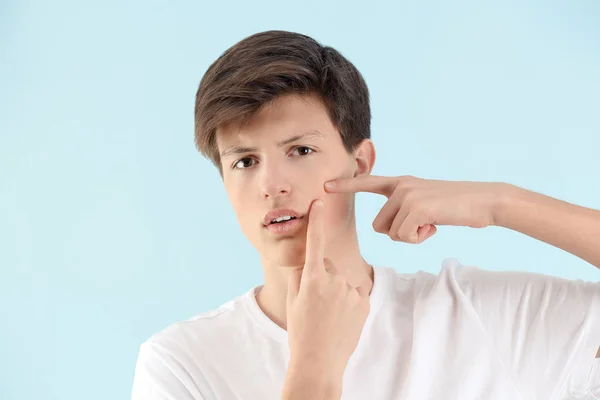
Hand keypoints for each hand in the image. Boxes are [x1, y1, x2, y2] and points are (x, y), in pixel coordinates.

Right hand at [285, 199, 370, 381]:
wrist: (319, 360)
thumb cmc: (300, 330)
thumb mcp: (293, 300)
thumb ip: (299, 276)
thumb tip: (306, 263)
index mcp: (312, 278)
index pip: (315, 242)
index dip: (317, 221)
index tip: (319, 201)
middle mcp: (333, 280)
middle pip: (328, 266)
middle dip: (322, 276)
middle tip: (315, 302)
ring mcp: (350, 291)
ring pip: (342, 279)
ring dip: (336, 290)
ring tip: (328, 314)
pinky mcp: (364, 301)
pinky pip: (354, 291)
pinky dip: (348, 299)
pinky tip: (341, 317)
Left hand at [325, 175, 503, 243]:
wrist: (484, 201)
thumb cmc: (456, 207)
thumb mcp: (425, 203)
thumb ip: (405, 209)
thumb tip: (390, 229)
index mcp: (401, 182)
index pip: (368, 182)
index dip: (346, 185)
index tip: (325, 185)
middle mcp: (401, 185)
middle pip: (378, 225)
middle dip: (398, 234)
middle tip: (423, 226)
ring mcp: (408, 195)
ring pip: (390, 233)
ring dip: (410, 237)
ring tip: (431, 223)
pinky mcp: (416, 207)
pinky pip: (404, 237)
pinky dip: (419, 239)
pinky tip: (435, 227)